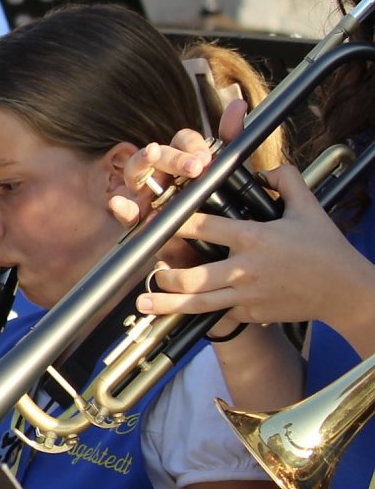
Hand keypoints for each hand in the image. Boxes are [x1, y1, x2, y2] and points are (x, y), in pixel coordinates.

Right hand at [110, 99, 248, 228]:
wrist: (215, 254)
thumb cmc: (218, 213)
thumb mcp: (231, 179)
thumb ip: (231, 143)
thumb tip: (238, 105)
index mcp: (184, 161)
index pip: (183, 141)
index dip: (192, 145)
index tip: (206, 158)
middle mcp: (163, 174)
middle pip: (159, 153)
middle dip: (174, 157)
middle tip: (195, 167)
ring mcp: (146, 196)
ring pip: (137, 171)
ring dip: (143, 161)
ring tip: (152, 155)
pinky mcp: (138, 221)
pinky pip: (125, 212)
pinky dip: (120, 207)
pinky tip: (118, 203)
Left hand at [135, 165, 373, 329]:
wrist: (344, 291)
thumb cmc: (325, 248)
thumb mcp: (308, 208)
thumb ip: (286, 181)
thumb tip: (266, 170)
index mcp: (252, 237)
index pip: (204, 227)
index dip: (175, 223)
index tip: (155, 220)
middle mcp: (244, 268)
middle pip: (192, 276)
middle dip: (166, 275)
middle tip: (150, 269)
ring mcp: (246, 294)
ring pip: (198, 302)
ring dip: (167, 304)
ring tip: (144, 303)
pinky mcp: (250, 313)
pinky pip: (218, 314)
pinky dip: (197, 315)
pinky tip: (174, 318)